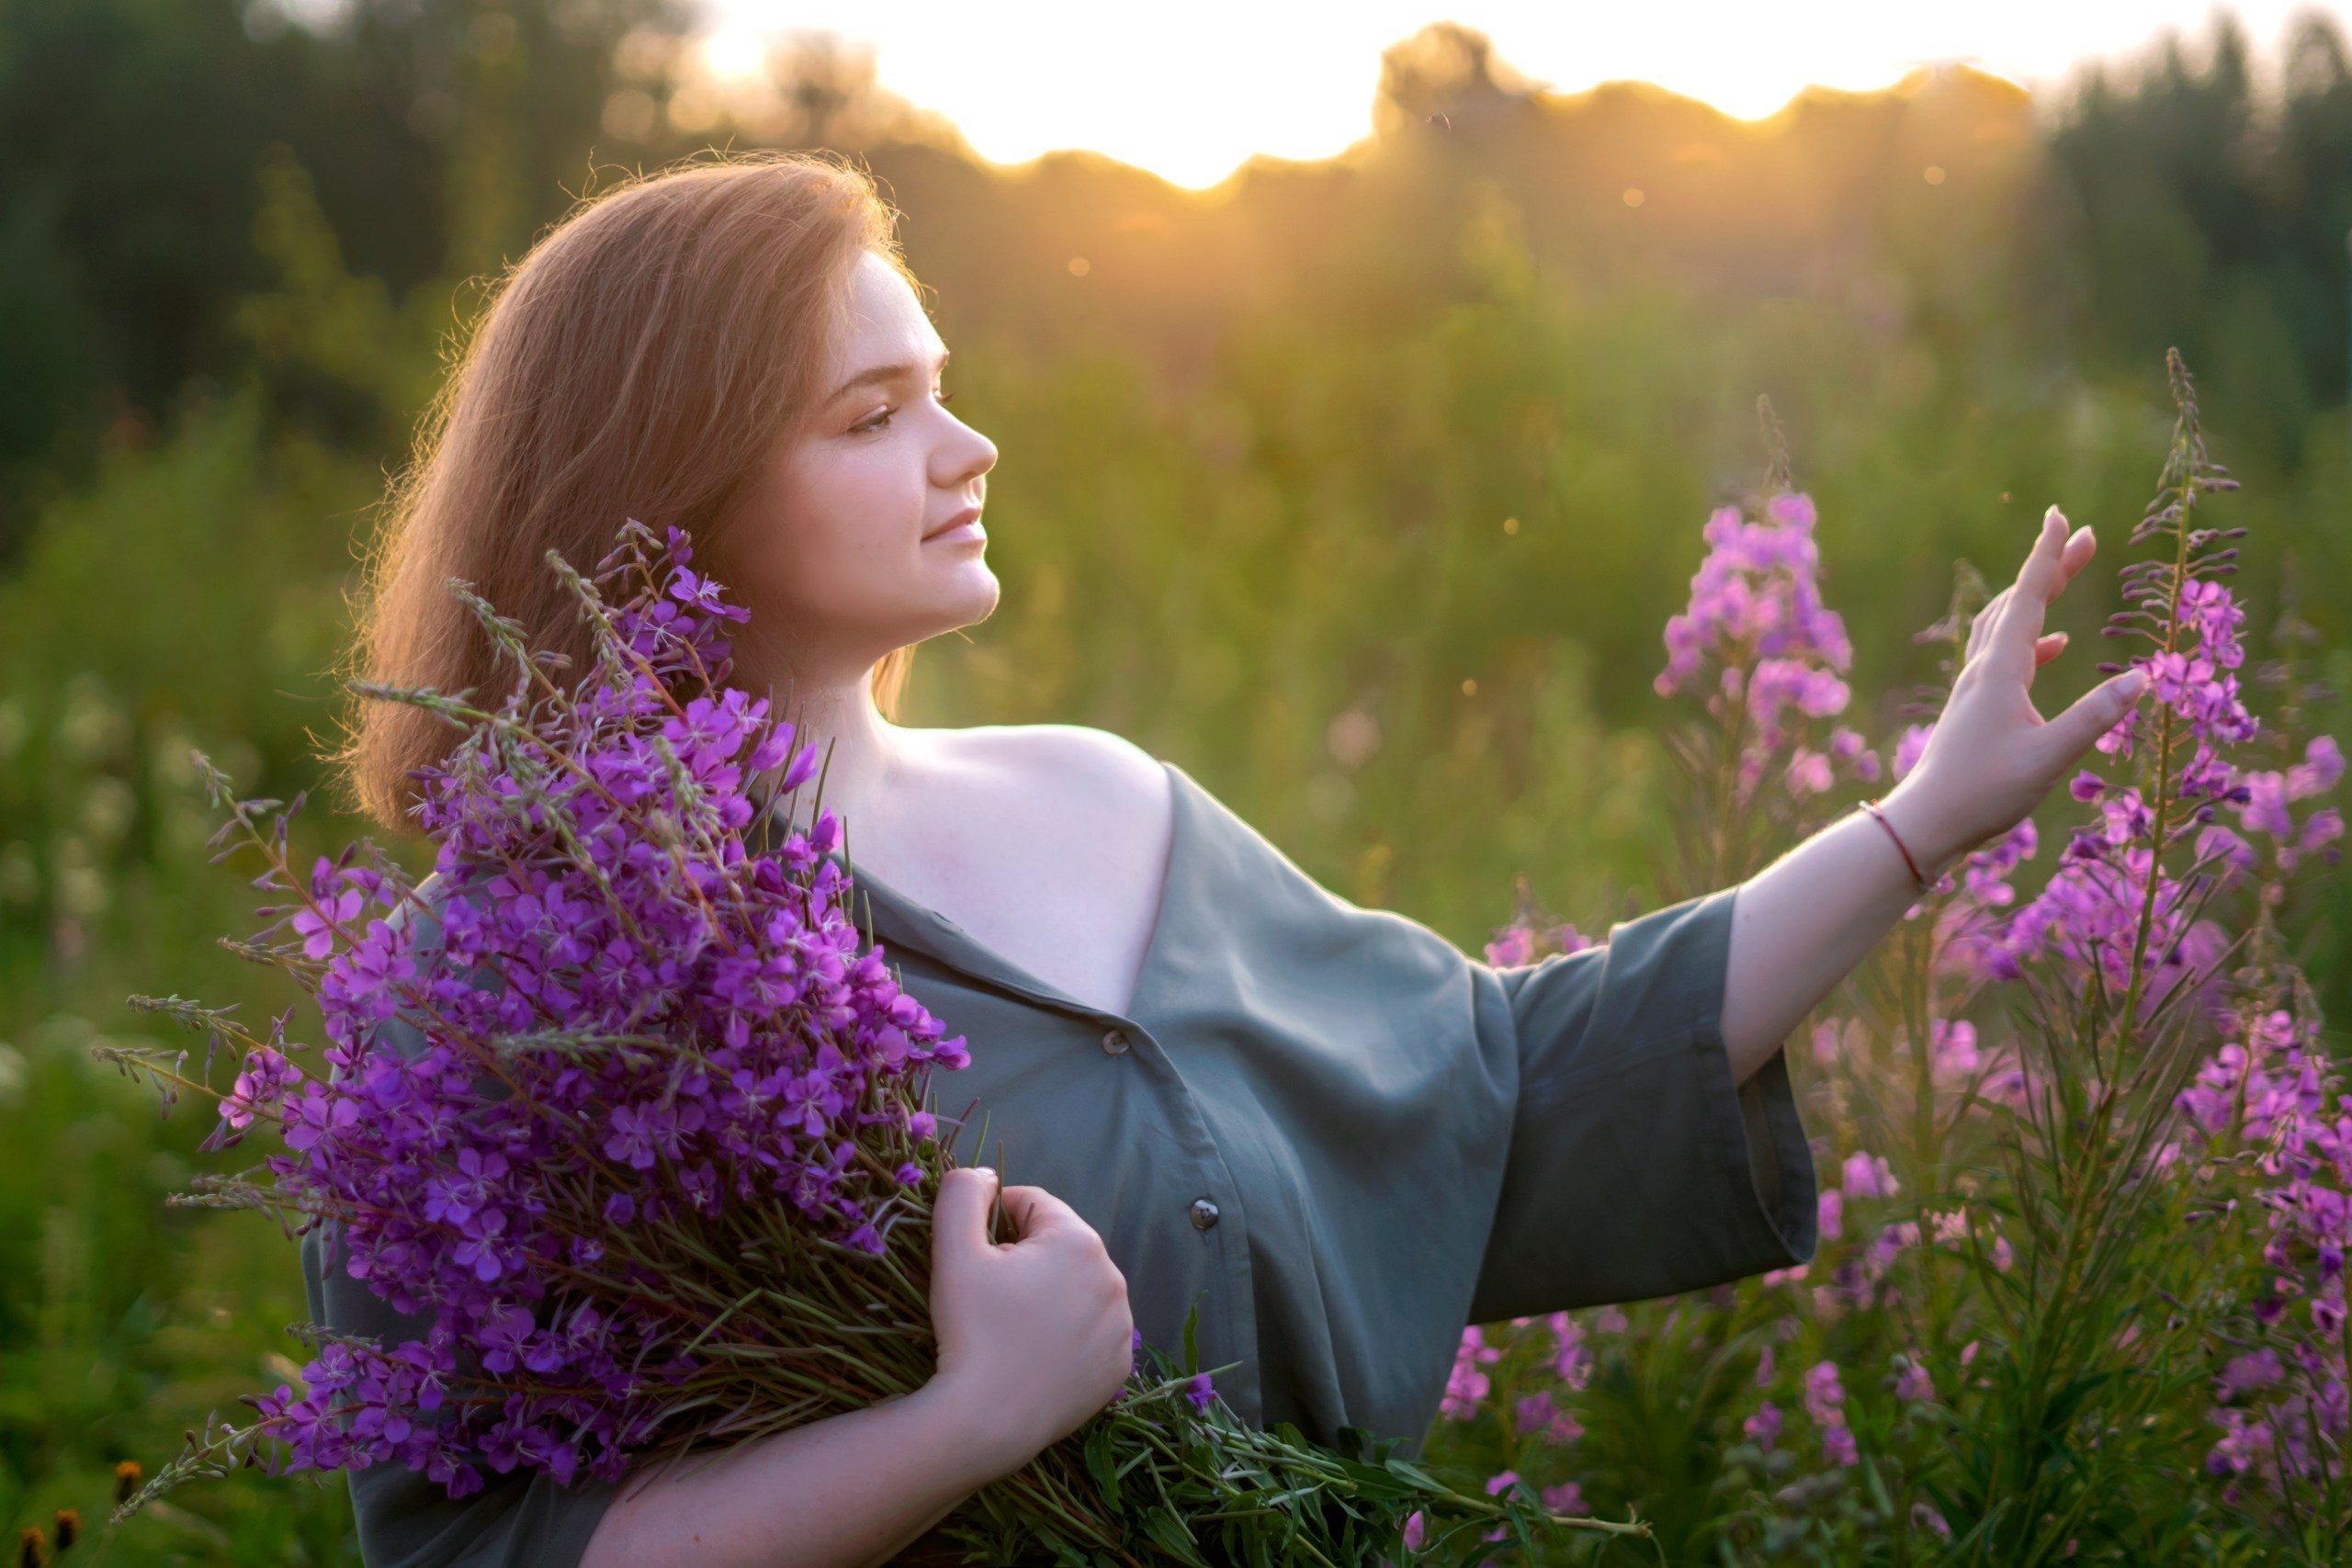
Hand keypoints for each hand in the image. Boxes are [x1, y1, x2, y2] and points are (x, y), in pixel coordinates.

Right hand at [921, 1167, 1133, 1479]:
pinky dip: (1066, 1336)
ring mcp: (1122, 1328)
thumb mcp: (953, 1249)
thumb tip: (986, 1176)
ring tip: (1011, 1328)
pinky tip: (1034, 1355)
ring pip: (1077, 1290)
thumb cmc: (969, 1329)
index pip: (1033, 1206)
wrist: (985, 1420)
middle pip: (1058, 1248)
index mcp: (1079, 1241)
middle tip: (989, 1297)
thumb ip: (962, 1193)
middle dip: (1024, 1260)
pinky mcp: (1118, 1368)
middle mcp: (1115, 1278)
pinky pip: (1090, 1334)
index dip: (994, 1222)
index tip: (973, 1256)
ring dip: (1048, 1296)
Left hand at [1884, 506, 2149, 870]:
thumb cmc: (1983, 793)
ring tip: (2066, 576)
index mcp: (2000, 670)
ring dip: (2037, 598)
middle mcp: (1983, 669)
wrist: (1926, 822)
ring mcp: (1976, 687)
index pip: (2028, 599)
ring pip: (2007, 625)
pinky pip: (2005, 657)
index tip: (2061, 515)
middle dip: (2051, 568)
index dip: (2048, 556)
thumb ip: (2095, 718)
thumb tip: (2142, 678)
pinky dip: (2032, 641)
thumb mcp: (2049, 758)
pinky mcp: (1976, 707)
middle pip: (2019, 603)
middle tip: (2086, 536)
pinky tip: (2055, 648)